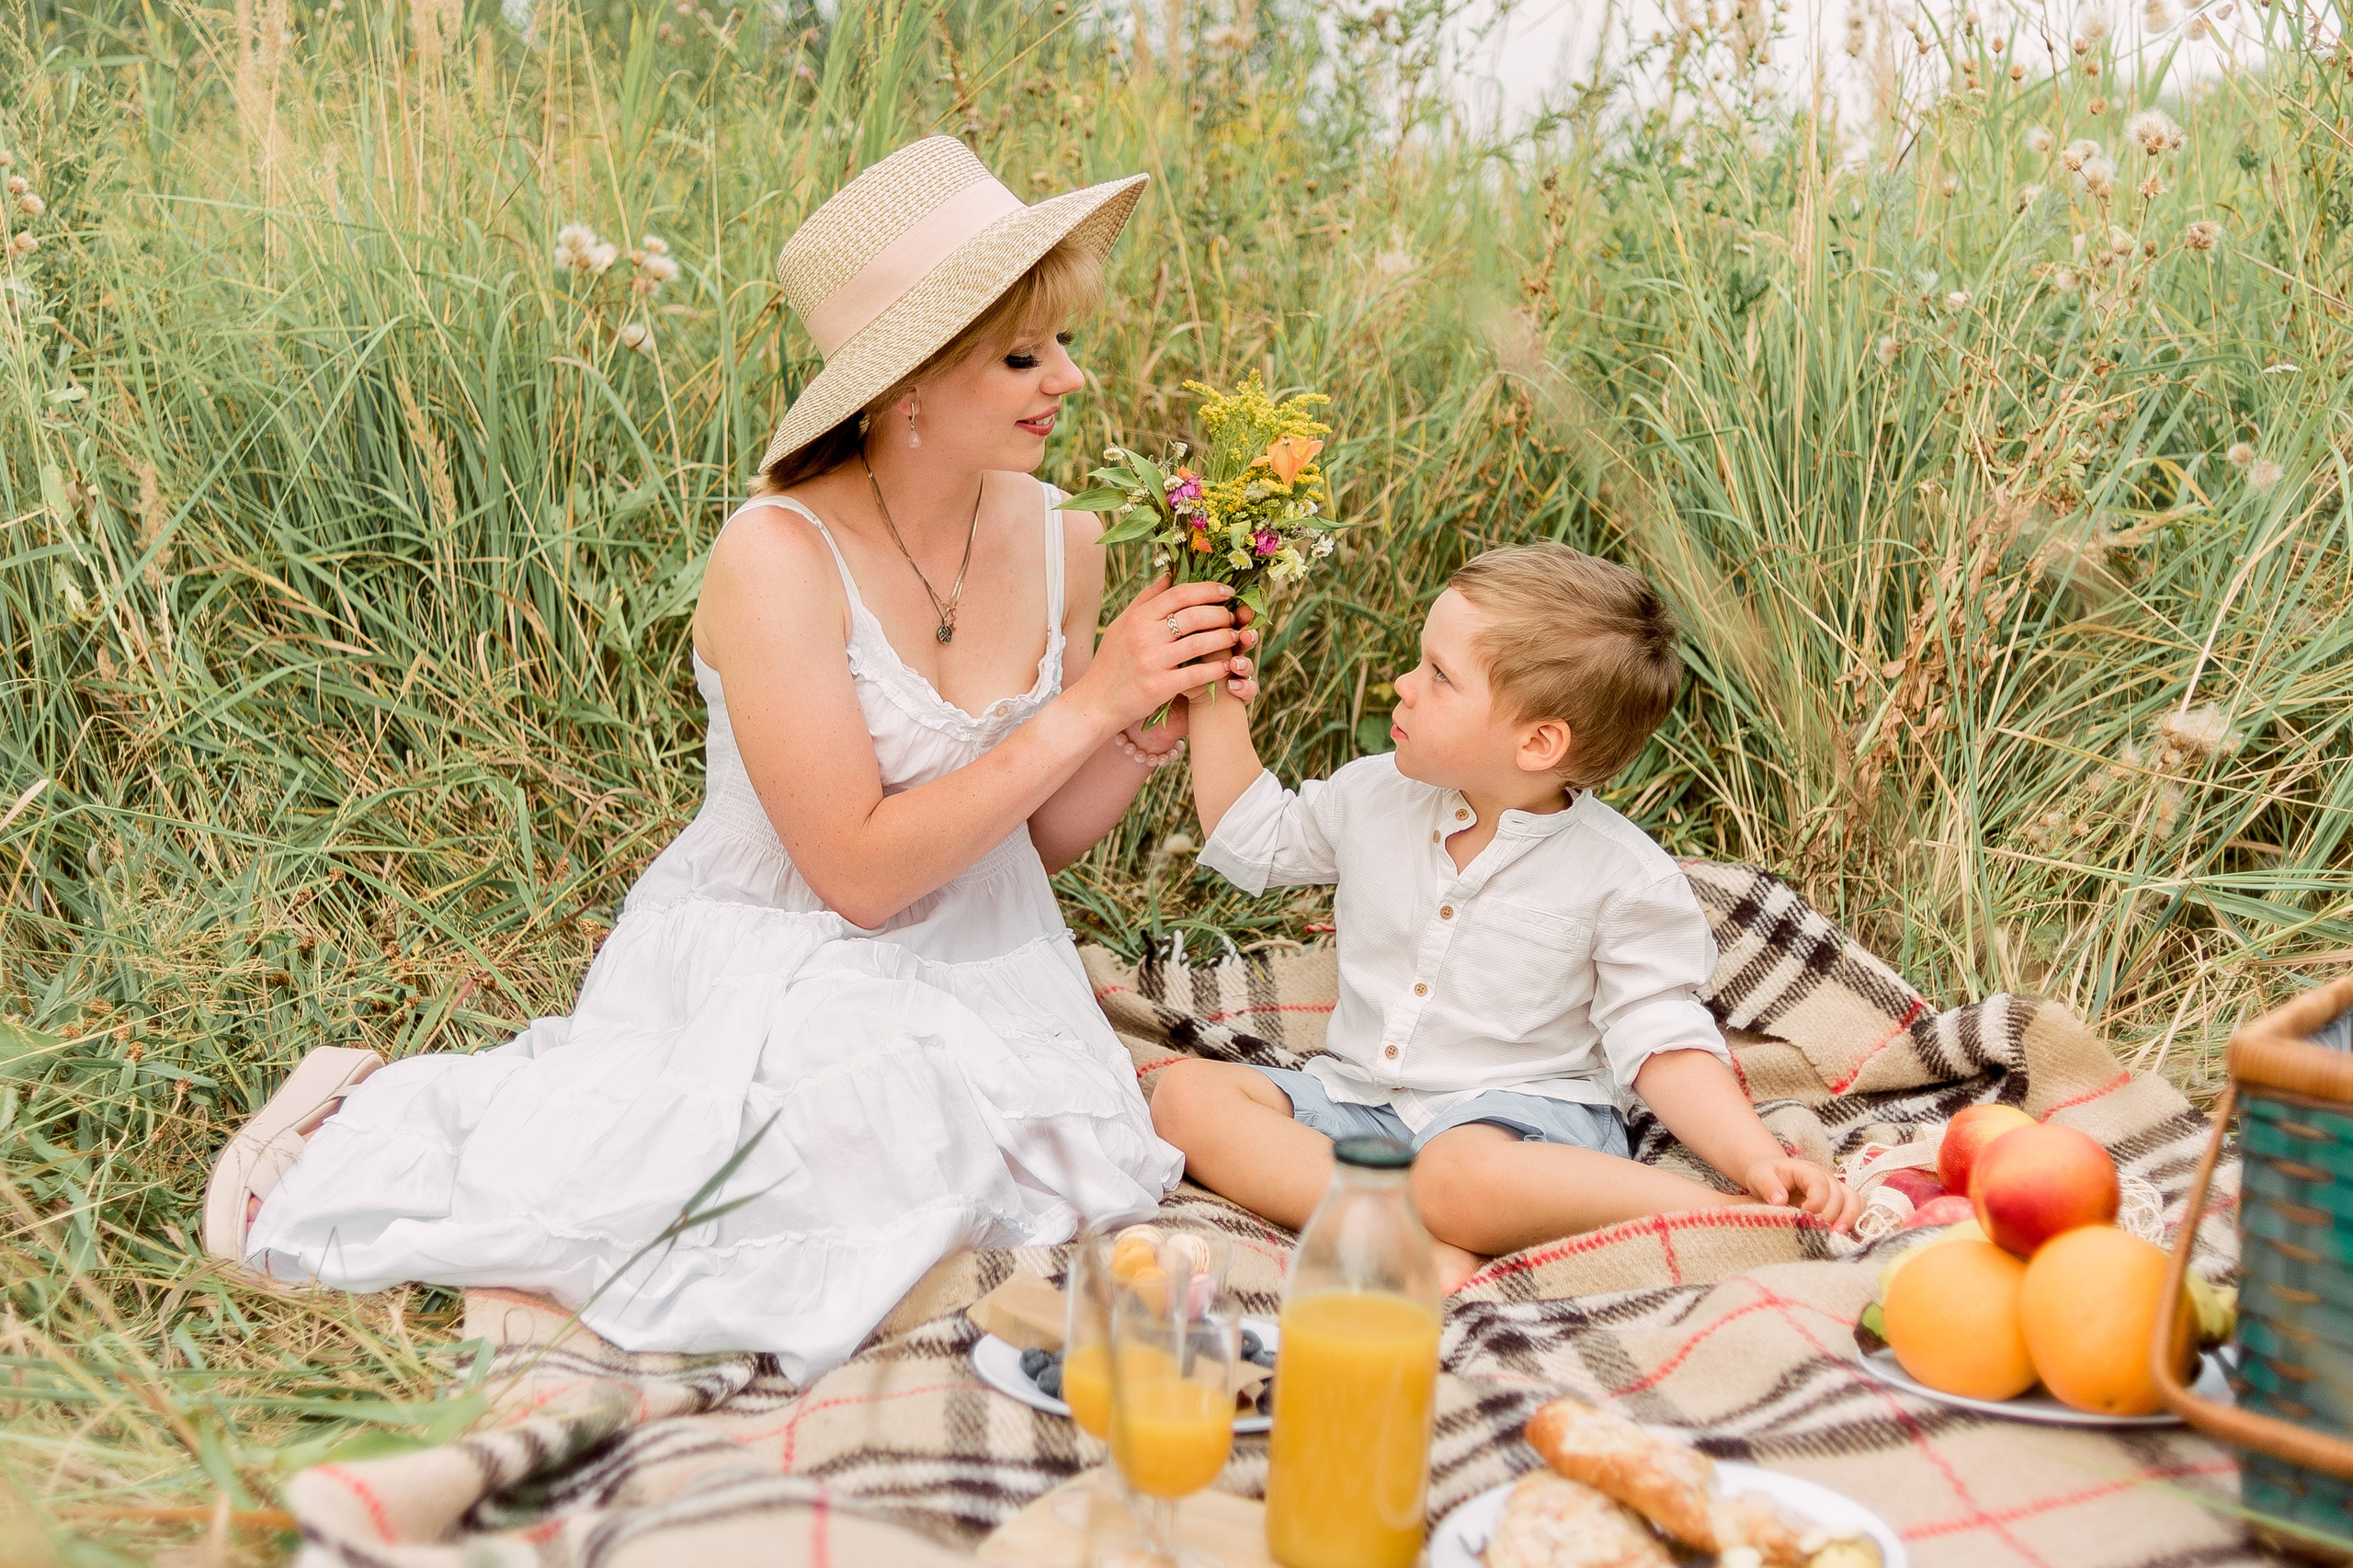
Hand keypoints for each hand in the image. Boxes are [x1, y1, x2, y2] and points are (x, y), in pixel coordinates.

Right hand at [1076, 576, 1249, 734]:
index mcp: (1137, 618)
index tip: (1228, 592)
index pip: (1179, 595)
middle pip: (1194, 616)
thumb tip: (1169, 575)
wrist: (1096, 702)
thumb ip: (1146, 599)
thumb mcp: (1122, 625)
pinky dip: (1215, 669)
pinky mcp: (1159, 687)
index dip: (1208, 590)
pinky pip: (1196, 674)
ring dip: (1224, 639)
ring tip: (1235, 637)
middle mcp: (1144, 637)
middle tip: (1233, 617)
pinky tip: (1226, 666)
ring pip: (1200, 643)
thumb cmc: (1111, 661)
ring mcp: (1152, 662)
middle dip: (1221, 614)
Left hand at [1174, 605, 1259, 715]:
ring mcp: (1234, 675)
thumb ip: (1176, 613)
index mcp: (1217, 635)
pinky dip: (1243, 688)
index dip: (1237, 613)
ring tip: (1236, 664)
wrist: (1172, 704)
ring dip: (1245, 663)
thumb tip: (1168, 577)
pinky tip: (1233, 687)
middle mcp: (1230, 653)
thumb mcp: (1170, 638)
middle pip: (1247, 640)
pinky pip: (1247, 690)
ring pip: (1249, 665)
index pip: (1233, 620)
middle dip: (1247, 636)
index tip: (1235, 605)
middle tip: (1245, 635)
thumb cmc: (1170, 664)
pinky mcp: (1234, 696)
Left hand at [1744, 1158, 1860, 1232]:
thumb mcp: (1759, 1176)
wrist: (1775, 1176)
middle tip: (1817, 1231)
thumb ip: (1767, 1185)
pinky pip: (1857, 1207)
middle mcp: (1826, 1177)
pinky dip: (1854, 1220)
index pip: (1820, 1184)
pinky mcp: (1841, 1200)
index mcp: (1807, 1170)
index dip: (1816, 1202)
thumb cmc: (1767, 1176)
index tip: (1802, 1217)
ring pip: (1854, 1200)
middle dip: (1829, 1216)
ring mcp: (1836, 1188)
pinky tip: (1843, 1234)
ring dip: (1848, 1218)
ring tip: (1837, 1235)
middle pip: (1839, 1195)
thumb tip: (1780, 1201)